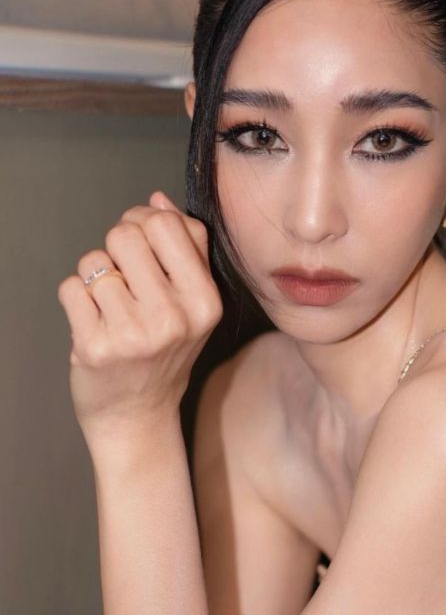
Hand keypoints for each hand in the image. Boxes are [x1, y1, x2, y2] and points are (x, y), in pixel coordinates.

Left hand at [57, 192, 222, 441]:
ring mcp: (133, 334)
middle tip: (124, 276)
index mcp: (204, 301)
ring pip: (94, 260)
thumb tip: (159, 201)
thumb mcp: (194, 303)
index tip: (142, 241)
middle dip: (117, 248)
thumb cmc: (166, 352)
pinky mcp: (95, 347)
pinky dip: (77, 299)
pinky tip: (95, 321)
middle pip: (125, 234)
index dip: (144, 221)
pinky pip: (71, 287)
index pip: (165, 224)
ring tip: (111, 305)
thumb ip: (186, 248)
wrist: (139, 413)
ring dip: (96, 277)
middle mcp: (173, 318)